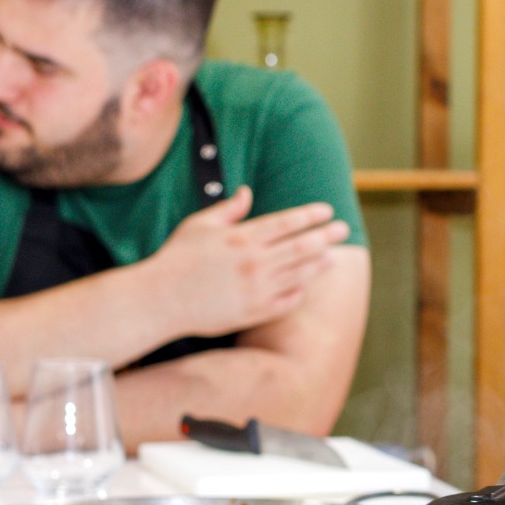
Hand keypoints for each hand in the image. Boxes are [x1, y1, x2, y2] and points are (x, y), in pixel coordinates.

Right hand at [142, 188, 349, 337]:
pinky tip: (307, 284)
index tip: (326, 210)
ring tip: (333, 257)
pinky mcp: (253, 312)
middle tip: (343, 229)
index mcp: (242, 238)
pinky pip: (287, 301)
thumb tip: (247, 192)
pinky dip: (300, 291)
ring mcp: (256, 289)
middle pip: (301, 246)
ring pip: (299, 274)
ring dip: (319, 264)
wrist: (160, 300)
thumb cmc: (176, 259)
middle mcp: (254, 263)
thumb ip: (228, 210)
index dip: (310, 215)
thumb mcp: (199, 225)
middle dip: (325, 236)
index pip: (286, 222)